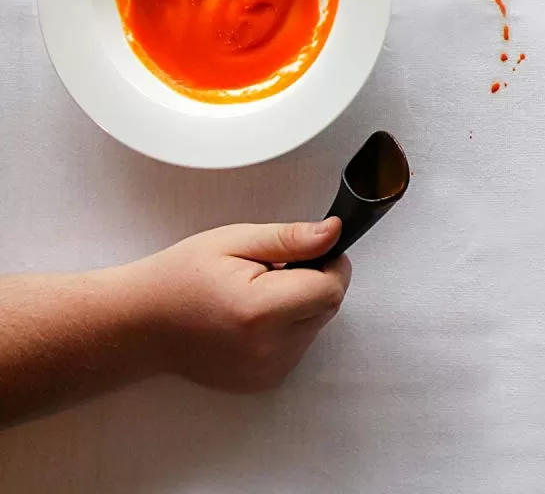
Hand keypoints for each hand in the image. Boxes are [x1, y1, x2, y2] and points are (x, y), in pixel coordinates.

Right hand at [124, 219, 351, 392]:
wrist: (139, 325)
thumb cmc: (181, 277)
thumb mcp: (235, 241)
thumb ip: (290, 238)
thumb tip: (334, 234)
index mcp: (260, 311)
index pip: (332, 289)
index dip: (329, 264)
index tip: (308, 252)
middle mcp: (267, 348)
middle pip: (327, 308)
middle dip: (314, 283)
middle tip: (273, 271)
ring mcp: (266, 370)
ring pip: (315, 327)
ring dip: (301, 306)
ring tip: (257, 294)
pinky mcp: (263, 381)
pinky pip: (298, 346)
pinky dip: (288, 328)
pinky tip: (253, 318)